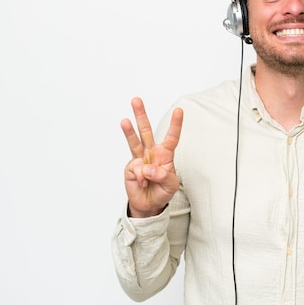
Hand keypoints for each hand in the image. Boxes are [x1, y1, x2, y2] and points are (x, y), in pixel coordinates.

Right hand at [120, 97, 183, 217]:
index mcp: (165, 154)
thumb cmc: (162, 191)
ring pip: (134, 141)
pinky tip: (142, 182)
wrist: (149, 204)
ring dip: (129, 131)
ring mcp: (139, 159)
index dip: (175, 124)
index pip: (171, 137)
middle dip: (141, 115)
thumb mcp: (170, 185)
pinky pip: (136, 169)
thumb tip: (147, 168)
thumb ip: (163, 175)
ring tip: (125, 120)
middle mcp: (151, 153)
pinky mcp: (131, 168)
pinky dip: (141, 176)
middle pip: (146, 131)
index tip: (179, 110)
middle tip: (136, 100)